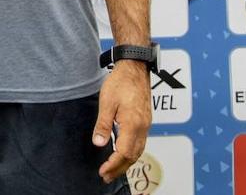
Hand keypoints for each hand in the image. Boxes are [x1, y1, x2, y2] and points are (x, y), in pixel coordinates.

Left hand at [92, 60, 151, 182]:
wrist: (135, 68)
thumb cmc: (120, 82)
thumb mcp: (106, 102)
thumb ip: (103, 125)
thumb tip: (98, 144)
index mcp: (133, 124)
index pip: (124, 152)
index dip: (113, 164)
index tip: (102, 171)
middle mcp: (143, 127)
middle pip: (133, 156)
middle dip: (119, 168)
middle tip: (106, 176)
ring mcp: (146, 125)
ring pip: (139, 151)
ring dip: (126, 162)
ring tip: (113, 169)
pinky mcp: (146, 121)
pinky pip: (141, 143)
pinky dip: (132, 153)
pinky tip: (123, 154)